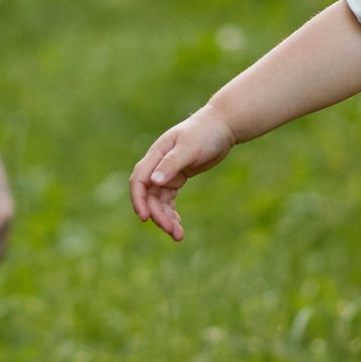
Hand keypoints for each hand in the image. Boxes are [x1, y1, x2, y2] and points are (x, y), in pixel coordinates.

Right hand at [129, 102, 234, 242]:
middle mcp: (157, 165)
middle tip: (172, 231)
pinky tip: (178, 224)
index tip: (145, 218)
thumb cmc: (204, 133)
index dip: (139, 200)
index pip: (139, 180)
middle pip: (149, 195)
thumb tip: (155, 181)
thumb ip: (171, 164)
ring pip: (159, 200)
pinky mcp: (177, 177)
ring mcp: (166, 172)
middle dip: (158, 215)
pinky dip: (171, 212)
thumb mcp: (189, 148)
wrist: (221, 126)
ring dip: (165, 217)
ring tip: (178, 235)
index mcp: (156, 155)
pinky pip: (168, 199)